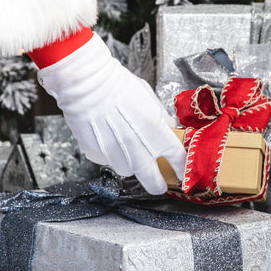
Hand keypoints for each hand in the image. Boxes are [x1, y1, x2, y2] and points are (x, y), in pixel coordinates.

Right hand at [37, 34, 185, 194]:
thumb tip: (168, 126)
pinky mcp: (98, 155)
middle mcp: (140, 151)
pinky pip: (108, 161)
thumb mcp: (150, 98)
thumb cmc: (119, 86)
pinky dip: (109, 154)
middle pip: (154, 183)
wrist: (89, 85)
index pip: (178, 160)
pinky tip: (107, 137)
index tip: (181, 170)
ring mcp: (118, 156)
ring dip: (130, 164)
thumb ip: (161, 117)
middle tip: (158, 181)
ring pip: (128, 172)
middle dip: (158, 184)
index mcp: (158, 135)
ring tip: (126, 146)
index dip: (181, 168)